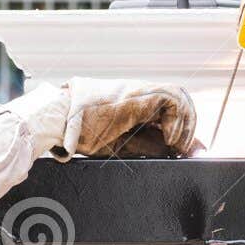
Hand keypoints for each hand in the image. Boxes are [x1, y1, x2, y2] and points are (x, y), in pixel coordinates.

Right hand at [6, 80, 198, 158]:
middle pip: (179, 100)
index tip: (185, 149)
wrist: (56, 120)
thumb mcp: (120, 144)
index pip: (170, 109)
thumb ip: (148, 145)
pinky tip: (168, 138)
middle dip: (188, 125)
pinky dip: (176, 119)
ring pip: (179, 96)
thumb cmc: (78, 133)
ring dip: (185, 123)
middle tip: (183, 149)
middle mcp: (140, 94)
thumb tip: (174, 152)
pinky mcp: (137, 94)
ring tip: (176, 144)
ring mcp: (138, 92)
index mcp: (135, 104)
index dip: (184, 127)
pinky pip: (172, 99)